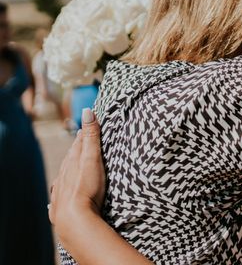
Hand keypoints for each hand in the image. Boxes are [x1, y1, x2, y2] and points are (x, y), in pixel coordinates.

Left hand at [49, 108, 105, 237]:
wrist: (74, 219)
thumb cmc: (86, 187)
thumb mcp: (92, 159)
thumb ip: (91, 136)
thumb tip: (87, 110)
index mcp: (72, 161)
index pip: (79, 142)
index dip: (85, 133)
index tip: (89, 123)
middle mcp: (64, 173)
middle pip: (71, 157)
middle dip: (77, 148)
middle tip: (84, 140)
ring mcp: (60, 189)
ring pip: (64, 173)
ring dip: (70, 167)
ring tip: (75, 162)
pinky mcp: (60, 204)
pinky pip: (59, 192)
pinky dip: (62, 187)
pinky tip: (61, 189)